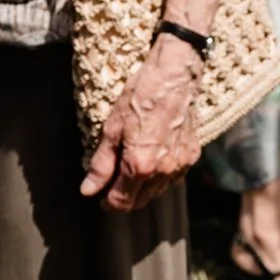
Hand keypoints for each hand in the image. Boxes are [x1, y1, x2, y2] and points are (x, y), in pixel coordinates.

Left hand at [80, 33, 204, 210]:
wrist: (174, 76)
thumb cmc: (140, 97)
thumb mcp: (111, 128)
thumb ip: (101, 164)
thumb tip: (88, 190)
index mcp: (140, 166)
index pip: (121, 202)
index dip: (107, 202)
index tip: (99, 197)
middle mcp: (163, 172)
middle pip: (139, 201)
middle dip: (123, 198)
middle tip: (111, 184)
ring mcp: (180, 165)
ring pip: (156, 191)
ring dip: (141, 188)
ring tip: (130, 168)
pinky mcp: (191, 156)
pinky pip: (172, 177)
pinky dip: (159, 175)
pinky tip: (151, 159)